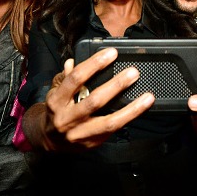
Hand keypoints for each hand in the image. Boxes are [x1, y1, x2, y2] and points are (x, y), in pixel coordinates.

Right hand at [24, 47, 154, 151]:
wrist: (49, 140)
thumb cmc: (56, 111)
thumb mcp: (55, 92)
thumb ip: (65, 77)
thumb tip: (72, 61)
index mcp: (57, 100)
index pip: (76, 79)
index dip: (94, 64)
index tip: (111, 54)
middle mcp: (68, 118)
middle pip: (94, 101)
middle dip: (116, 85)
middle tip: (132, 73)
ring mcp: (80, 133)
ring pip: (109, 122)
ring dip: (131, 109)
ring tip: (147, 97)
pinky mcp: (91, 142)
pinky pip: (113, 130)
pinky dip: (128, 119)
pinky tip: (140, 109)